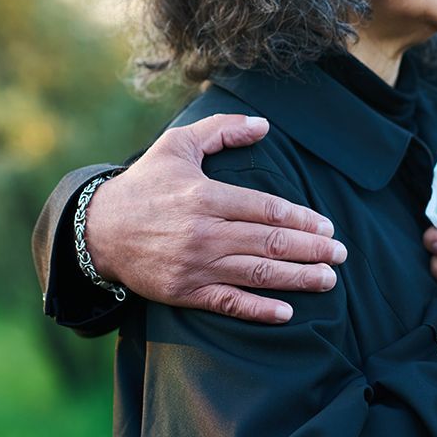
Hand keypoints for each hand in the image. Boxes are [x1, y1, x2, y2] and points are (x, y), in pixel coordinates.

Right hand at [87, 114, 346, 323]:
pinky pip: (229, 303)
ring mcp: (195, 265)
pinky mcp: (185, 292)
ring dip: (298, 278)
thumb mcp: (178, 145)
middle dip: (311, 250)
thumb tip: (264, 124)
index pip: (266, 209)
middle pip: (269, 242)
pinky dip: (259, 310)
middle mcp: (203, 232)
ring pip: (257, 273)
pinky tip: (287, 312)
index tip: (327, 226)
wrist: (95, 230)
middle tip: (341, 254)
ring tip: (328, 280)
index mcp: (205, 196)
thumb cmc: (144, 184)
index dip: (301, 219)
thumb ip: (222, 131)